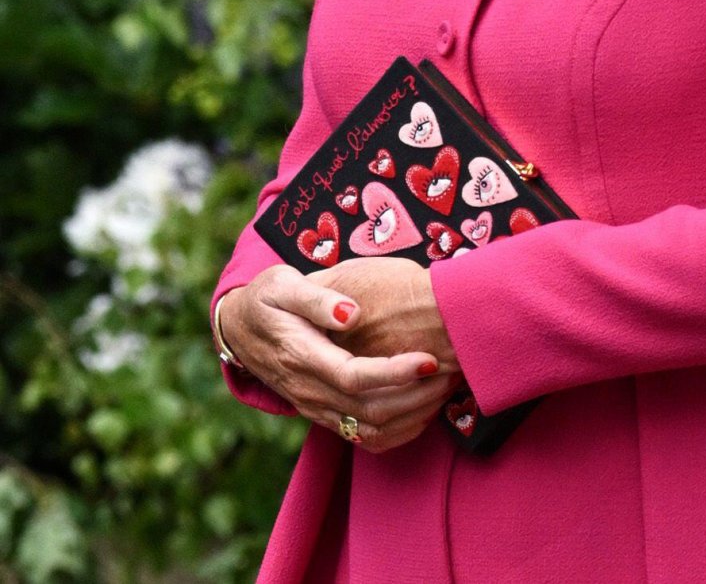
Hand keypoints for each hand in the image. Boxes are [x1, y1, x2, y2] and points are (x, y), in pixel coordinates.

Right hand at [219, 266, 458, 451]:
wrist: (239, 328)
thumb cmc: (267, 297)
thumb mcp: (282, 284)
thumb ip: (317, 298)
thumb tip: (352, 313)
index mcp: (302, 355)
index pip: (353, 377)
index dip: (393, 373)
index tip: (428, 359)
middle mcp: (308, 390)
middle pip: (368, 411)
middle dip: (415, 397)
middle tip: (451, 371)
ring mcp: (314, 407)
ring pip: (368, 430)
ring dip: (412, 415)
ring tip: (445, 388)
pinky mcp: (321, 413)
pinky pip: (361, 436)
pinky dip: (397, 430)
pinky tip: (423, 407)